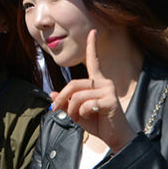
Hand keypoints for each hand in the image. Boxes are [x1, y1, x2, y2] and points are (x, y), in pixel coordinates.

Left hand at [49, 30, 136, 153]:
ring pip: (77, 95)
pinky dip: (81, 113)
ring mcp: (108, 90)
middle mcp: (104, 82)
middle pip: (73, 84)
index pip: (94, 61)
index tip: (93, 31)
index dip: (92, 46)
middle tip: (56, 109)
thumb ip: (65, 101)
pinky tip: (90, 116)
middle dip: (61, 98)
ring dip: (71, 109)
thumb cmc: (98, 122)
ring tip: (77, 117)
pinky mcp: (110, 100)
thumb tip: (51, 93)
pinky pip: (85, 104)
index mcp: (98, 82)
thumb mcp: (77, 111)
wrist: (116, 138)